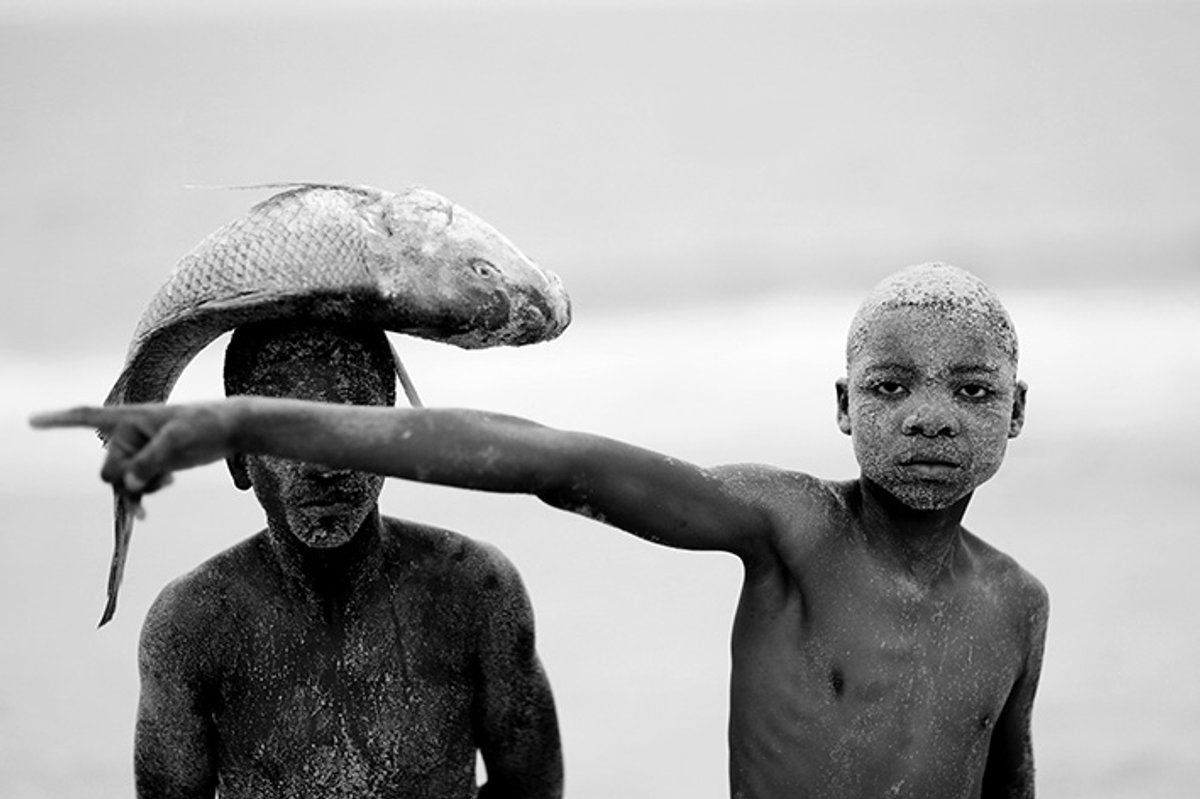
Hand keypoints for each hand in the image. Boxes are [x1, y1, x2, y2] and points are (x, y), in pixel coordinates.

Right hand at [30, 402, 239, 494]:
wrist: (229, 430)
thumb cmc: (205, 423)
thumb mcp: (178, 440)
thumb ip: (151, 461)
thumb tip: (130, 485)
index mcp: (128, 418)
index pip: (87, 417)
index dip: (58, 420)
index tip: (32, 420)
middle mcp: (128, 436)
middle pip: (108, 470)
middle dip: (126, 479)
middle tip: (153, 476)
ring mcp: (139, 453)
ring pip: (122, 483)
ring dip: (139, 490)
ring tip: (167, 480)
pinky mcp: (152, 466)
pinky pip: (136, 488)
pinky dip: (145, 494)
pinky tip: (165, 486)